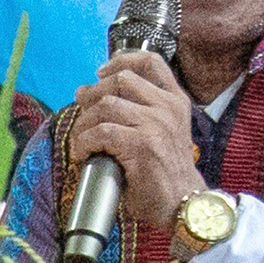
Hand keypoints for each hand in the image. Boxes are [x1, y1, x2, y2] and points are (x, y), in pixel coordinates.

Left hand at [68, 51, 207, 232]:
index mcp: (175, 100)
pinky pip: (100, 132)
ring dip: (84, 123)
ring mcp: (155, 124)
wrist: (182, 202)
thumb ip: (141, 111)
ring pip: (105, 106)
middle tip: (80, 111)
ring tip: (80, 140)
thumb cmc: (165, 172)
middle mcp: (167, 107)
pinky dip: (83, 142)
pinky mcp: (141, 144)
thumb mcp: (162, 132)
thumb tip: (94, 97)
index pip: (150, 62)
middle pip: (119, 81)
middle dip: (92, 94)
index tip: (100, 72)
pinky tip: (83, 154)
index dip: (120, 60)